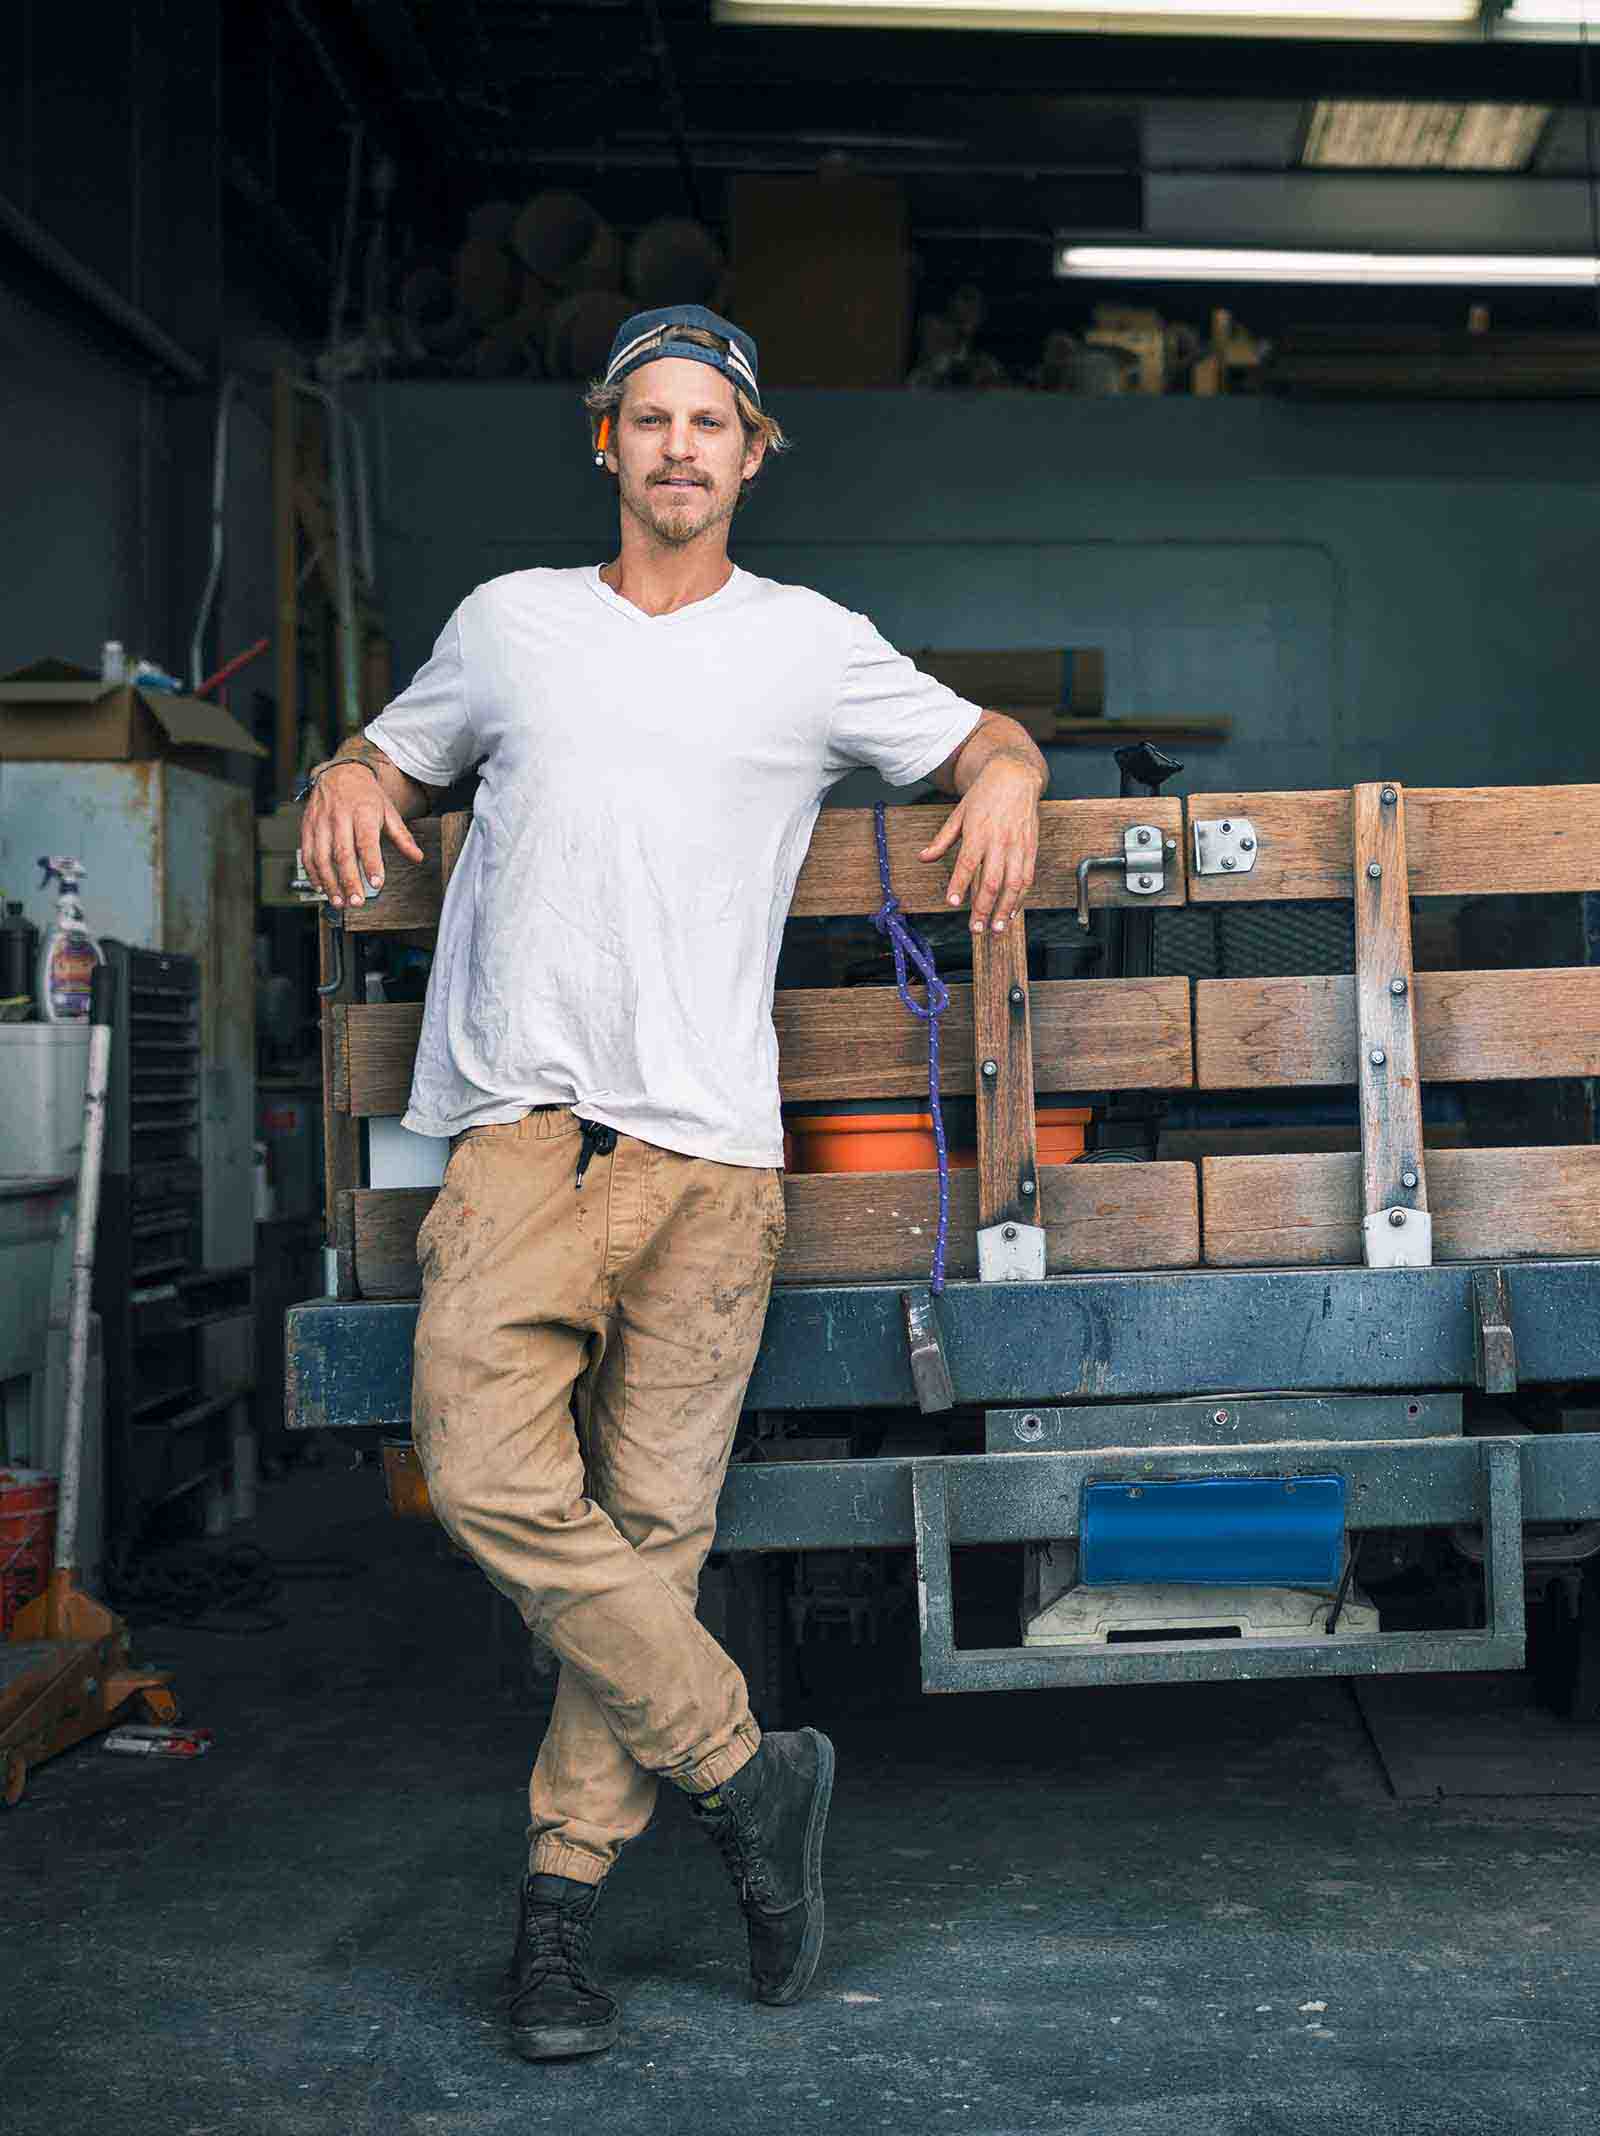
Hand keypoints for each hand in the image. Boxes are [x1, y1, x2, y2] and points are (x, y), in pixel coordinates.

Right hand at [300, 762, 423, 908]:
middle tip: (356, 901)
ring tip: (339, 901)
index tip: (376, 883)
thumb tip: (417, 857)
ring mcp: (320, 822)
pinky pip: (307, 854)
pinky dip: (313, 873)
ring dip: (329, 882)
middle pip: (342, 853)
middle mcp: (339, 817)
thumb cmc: (366, 795)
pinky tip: (322, 888)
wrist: (339, 772)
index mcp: (362, 812)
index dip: (371, 863)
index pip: (367, 841)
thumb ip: (402, 836)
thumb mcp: (388, 810)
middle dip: (349, 880)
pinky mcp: (307, 827)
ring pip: (322, 857)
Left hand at [919, 758, 1041, 933]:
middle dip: (983, 908)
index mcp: (977, 832)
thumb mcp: (958, 814)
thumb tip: (922, 858)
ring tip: (996, 929)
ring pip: (1013, 884)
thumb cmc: (984, 796)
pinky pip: (1027, 878)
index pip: (966, 863)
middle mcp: (999, 841)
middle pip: (991, 880)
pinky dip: (1020, 898)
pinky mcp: (1030, 849)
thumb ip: (941, 840)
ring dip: (1004, 910)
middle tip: (975, 929)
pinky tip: (1012, 913)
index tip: (952, 903)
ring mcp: (1017, 846)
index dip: (959, 885)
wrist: (1015, 776)